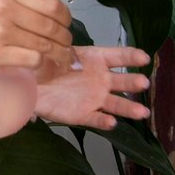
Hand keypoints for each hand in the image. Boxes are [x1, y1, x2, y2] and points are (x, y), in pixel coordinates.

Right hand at [0, 0, 74, 74]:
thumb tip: (34, 5)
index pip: (51, 3)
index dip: (65, 18)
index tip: (65, 25)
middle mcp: (6, 8)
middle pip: (53, 26)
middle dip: (65, 39)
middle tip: (67, 47)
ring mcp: (2, 31)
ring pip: (46, 44)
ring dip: (60, 55)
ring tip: (63, 61)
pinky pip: (33, 60)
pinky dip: (44, 66)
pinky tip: (46, 69)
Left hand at [33, 46, 151, 129]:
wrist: (30, 84)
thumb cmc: (45, 64)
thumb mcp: (56, 52)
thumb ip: (66, 54)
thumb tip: (71, 57)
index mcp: (96, 59)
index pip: (118, 56)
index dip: (132, 56)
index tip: (144, 58)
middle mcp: (100, 79)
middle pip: (122, 81)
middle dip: (133, 82)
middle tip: (143, 83)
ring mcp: (94, 98)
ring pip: (115, 104)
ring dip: (128, 108)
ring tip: (142, 112)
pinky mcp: (83, 115)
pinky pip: (96, 119)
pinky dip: (103, 122)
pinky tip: (111, 123)